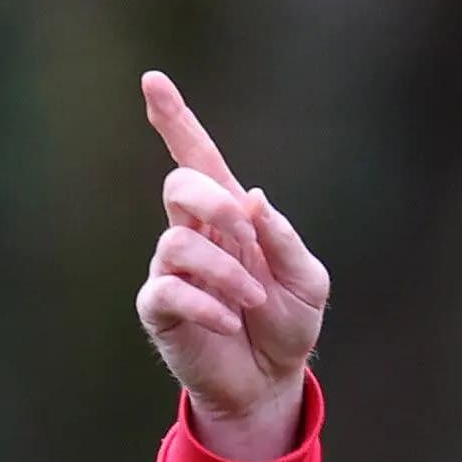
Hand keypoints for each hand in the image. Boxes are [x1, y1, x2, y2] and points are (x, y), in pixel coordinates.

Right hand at [131, 71, 330, 457]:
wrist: (273, 380)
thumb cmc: (289, 323)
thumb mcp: (307, 281)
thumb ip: (284, 240)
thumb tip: (252, 199)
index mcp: (230, 218)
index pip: (198, 160)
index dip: (175, 121)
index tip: (154, 81)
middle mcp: (195, 235)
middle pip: (179, 186)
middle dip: (210, 201)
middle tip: (242, 232)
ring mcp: (173, 270)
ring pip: (177, 243)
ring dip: (225, 271)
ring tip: (252, 302)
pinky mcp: (160, 307)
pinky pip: (170, 290)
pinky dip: (207, 304)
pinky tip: (230, 321)